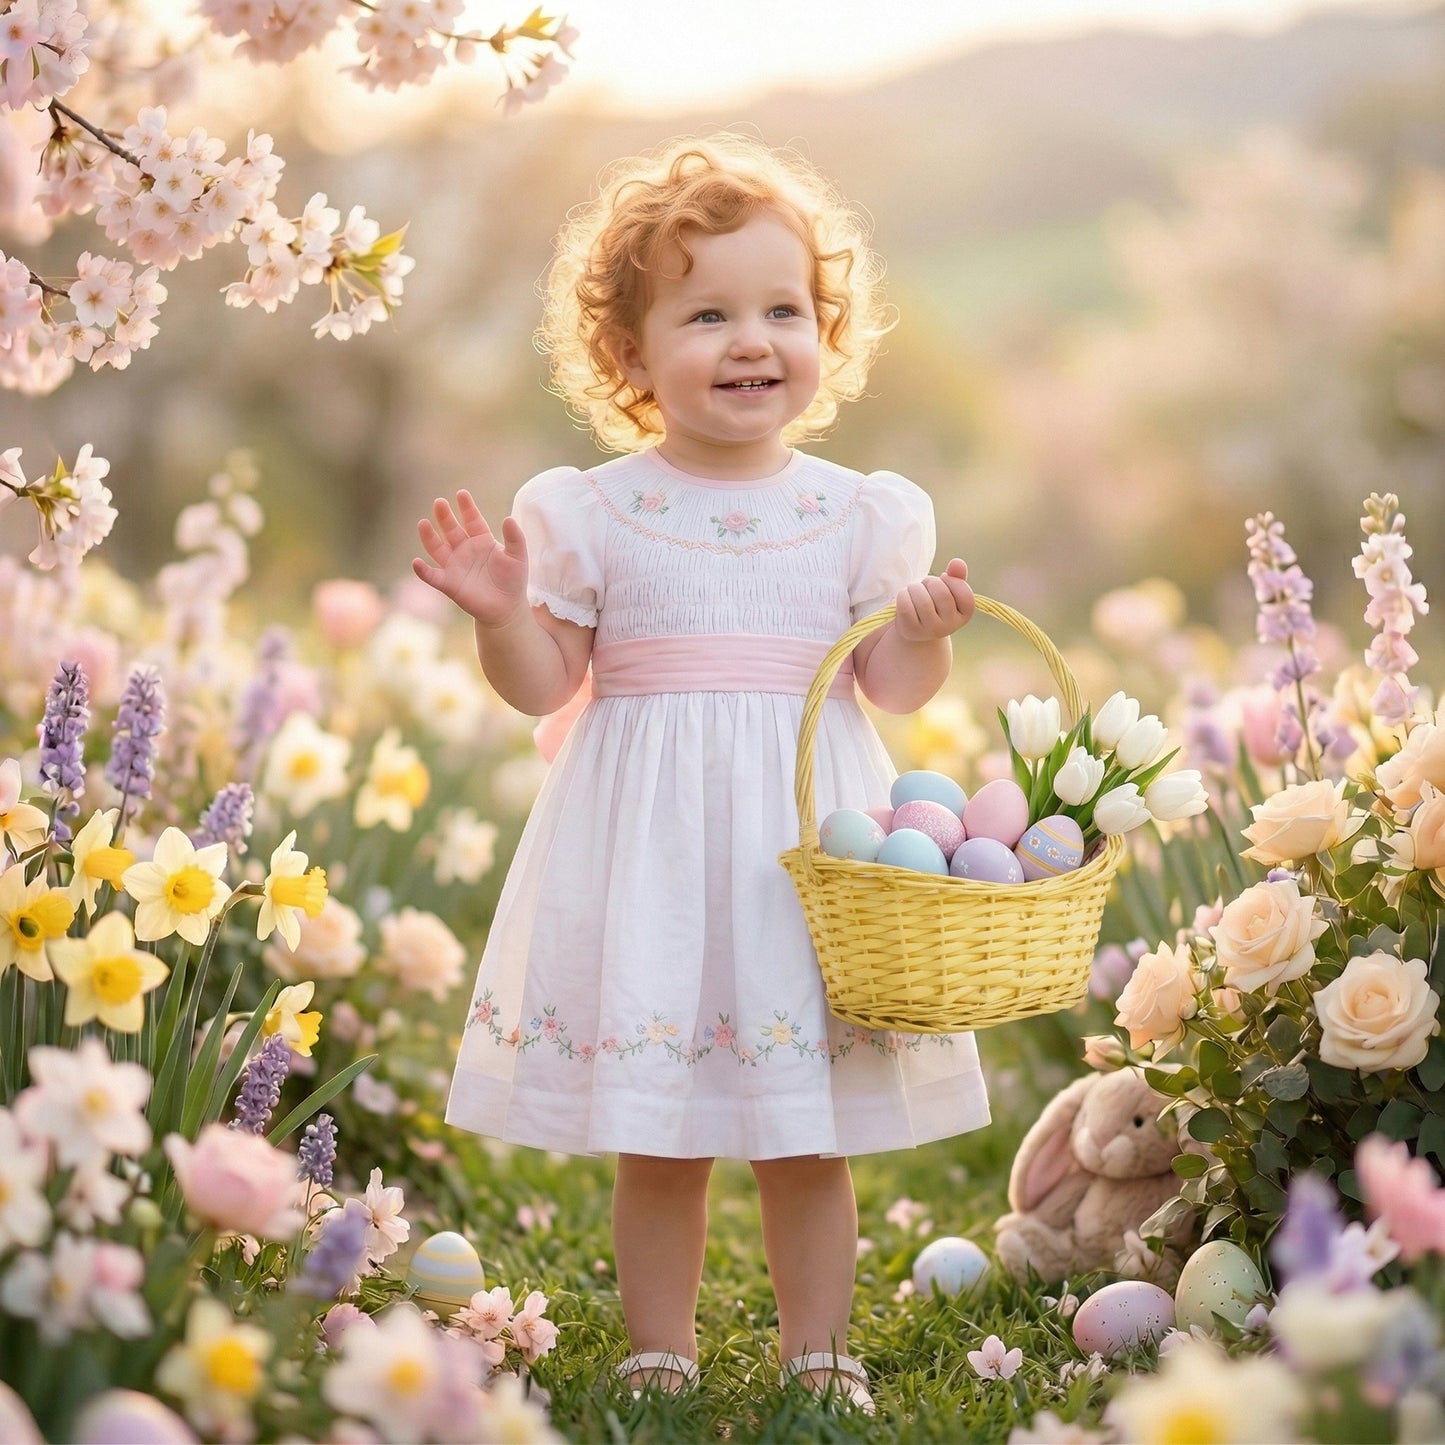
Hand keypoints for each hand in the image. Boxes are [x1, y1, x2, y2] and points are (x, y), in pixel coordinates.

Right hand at [412, 490, 529, 627]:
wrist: (507, 608)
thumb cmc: (513, 580)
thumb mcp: (518, 557)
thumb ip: (515, 538)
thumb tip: (509, 518)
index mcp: (481, 540)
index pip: (472, 520)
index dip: (467, 507)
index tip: (461, 494)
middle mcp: (464, 549)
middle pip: (451, 529)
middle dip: (445, 516)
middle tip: (439, 502)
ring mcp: (455, 566)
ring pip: (437, 548)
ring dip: (429, 537)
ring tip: (423, 523)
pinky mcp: (449, 584)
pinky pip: (432, 576)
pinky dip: (423, 571)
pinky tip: (416, 563)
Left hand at [892, 558, 973, 641]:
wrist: (915, 626)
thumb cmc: (934, 604)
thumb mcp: (948, 590)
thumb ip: (956, 575)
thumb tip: (957, 562)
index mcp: (964, 615)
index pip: (965, 594)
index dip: (952, 581)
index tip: (944, 579)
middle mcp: (950, 626)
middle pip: (941, 594)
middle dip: (929, 581)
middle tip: (924, 584)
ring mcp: (931, 630)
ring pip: (923, 600)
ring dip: (914, 588)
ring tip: (913, 590)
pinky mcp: (912, 630)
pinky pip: (906, 606)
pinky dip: (903, 596)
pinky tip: (904, 597)